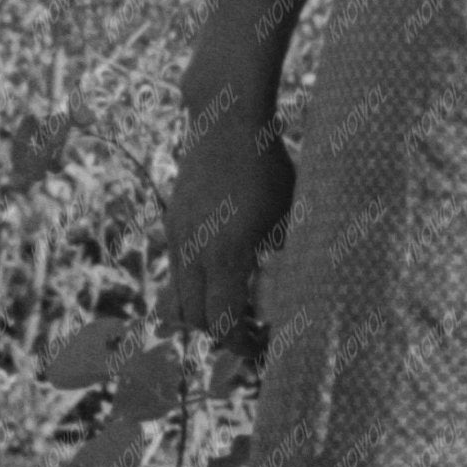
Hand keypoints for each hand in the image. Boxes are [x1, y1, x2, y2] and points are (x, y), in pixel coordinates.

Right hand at [163, 110, 296, 345]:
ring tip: (237, 308)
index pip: (223, 322)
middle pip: (196, 319)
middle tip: (255, 334)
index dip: (242, 345)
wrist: (225, 119)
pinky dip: (196, 287)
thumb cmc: (269, 166)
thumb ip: (287, 260)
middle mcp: (194, 249)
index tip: (264, 347)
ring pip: (178, 299)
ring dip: (204, 314)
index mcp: (227, 252)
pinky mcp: (173, 223)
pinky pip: (178, 271)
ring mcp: (178, 236)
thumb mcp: (288, 215)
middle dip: (223, 334)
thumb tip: (294, 300)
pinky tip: (226, 274)